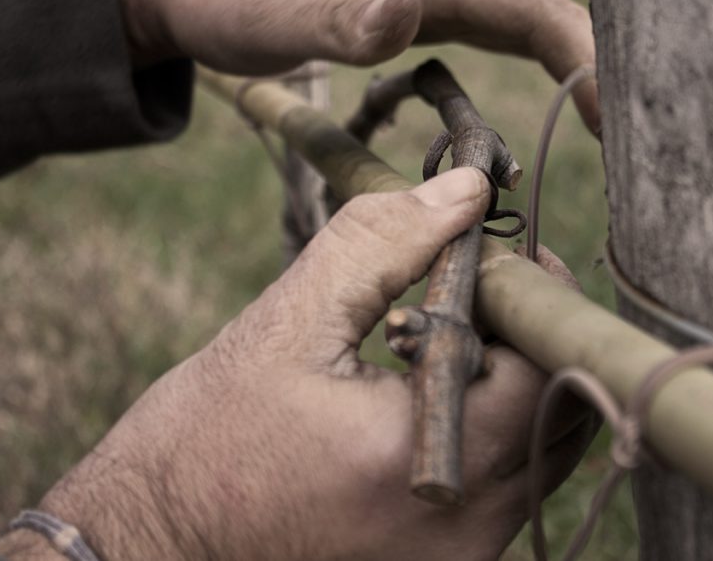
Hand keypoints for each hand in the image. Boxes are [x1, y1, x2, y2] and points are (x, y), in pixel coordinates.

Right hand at [0, 168, 594, 560]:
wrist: (148, 547)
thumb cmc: (201, 442)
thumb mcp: (287, 326)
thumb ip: (383, 244)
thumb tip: (465, 188)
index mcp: (424, 459)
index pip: (546, 362)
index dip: (537, 295)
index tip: (502, 255)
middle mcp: (463, 527)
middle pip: (563, 411)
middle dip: (534, 335)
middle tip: (483, 288)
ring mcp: (459, 558)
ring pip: (543, 450)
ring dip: (516, 380)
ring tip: (450, 338)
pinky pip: (507, 486)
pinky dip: (491, 426)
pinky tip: (431, 395)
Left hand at [116, 0, 598, 132]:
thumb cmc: (229, 0)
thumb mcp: (273, 20)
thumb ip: (342, 26)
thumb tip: (412, 12)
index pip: (528, 8)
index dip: (584, 55)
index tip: (615, 116)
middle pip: (544, 8)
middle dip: (598, 60)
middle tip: (637, 129)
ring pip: (528, 14)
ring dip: (577, 57)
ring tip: (614, 115)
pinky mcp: (420, 2)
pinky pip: (501, 24)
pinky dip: (541, 54)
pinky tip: (556, 86)